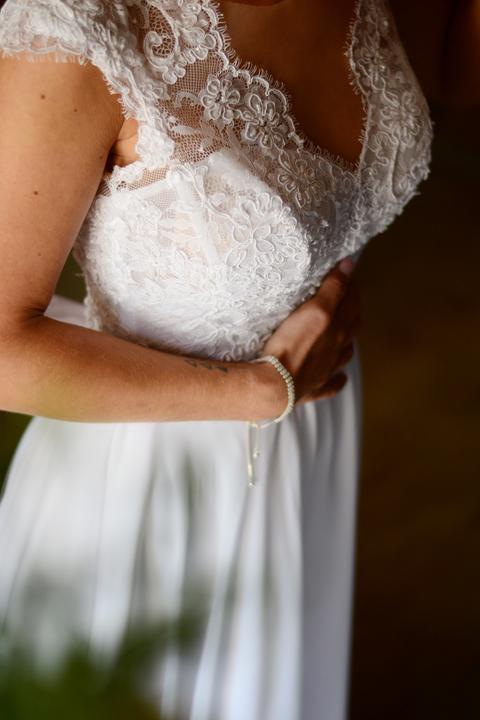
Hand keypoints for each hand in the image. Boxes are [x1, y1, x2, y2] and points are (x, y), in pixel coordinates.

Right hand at [257, 257, 361, 414]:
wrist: (276, 384)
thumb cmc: (293, 346)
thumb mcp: (315, 310)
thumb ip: (334, 289)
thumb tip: (349, 265)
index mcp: (339, 330)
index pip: (351, 303)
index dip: (350, 286)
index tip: (346, 273)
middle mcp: (337, 350)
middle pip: (351, 327)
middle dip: (351, 310)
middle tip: (346, 297)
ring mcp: (327, 371)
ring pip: (344, 355)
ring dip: (347, 343)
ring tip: (345, 334)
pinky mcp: (314, 388)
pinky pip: (332, 384)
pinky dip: (337, 379)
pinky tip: (339, 377)